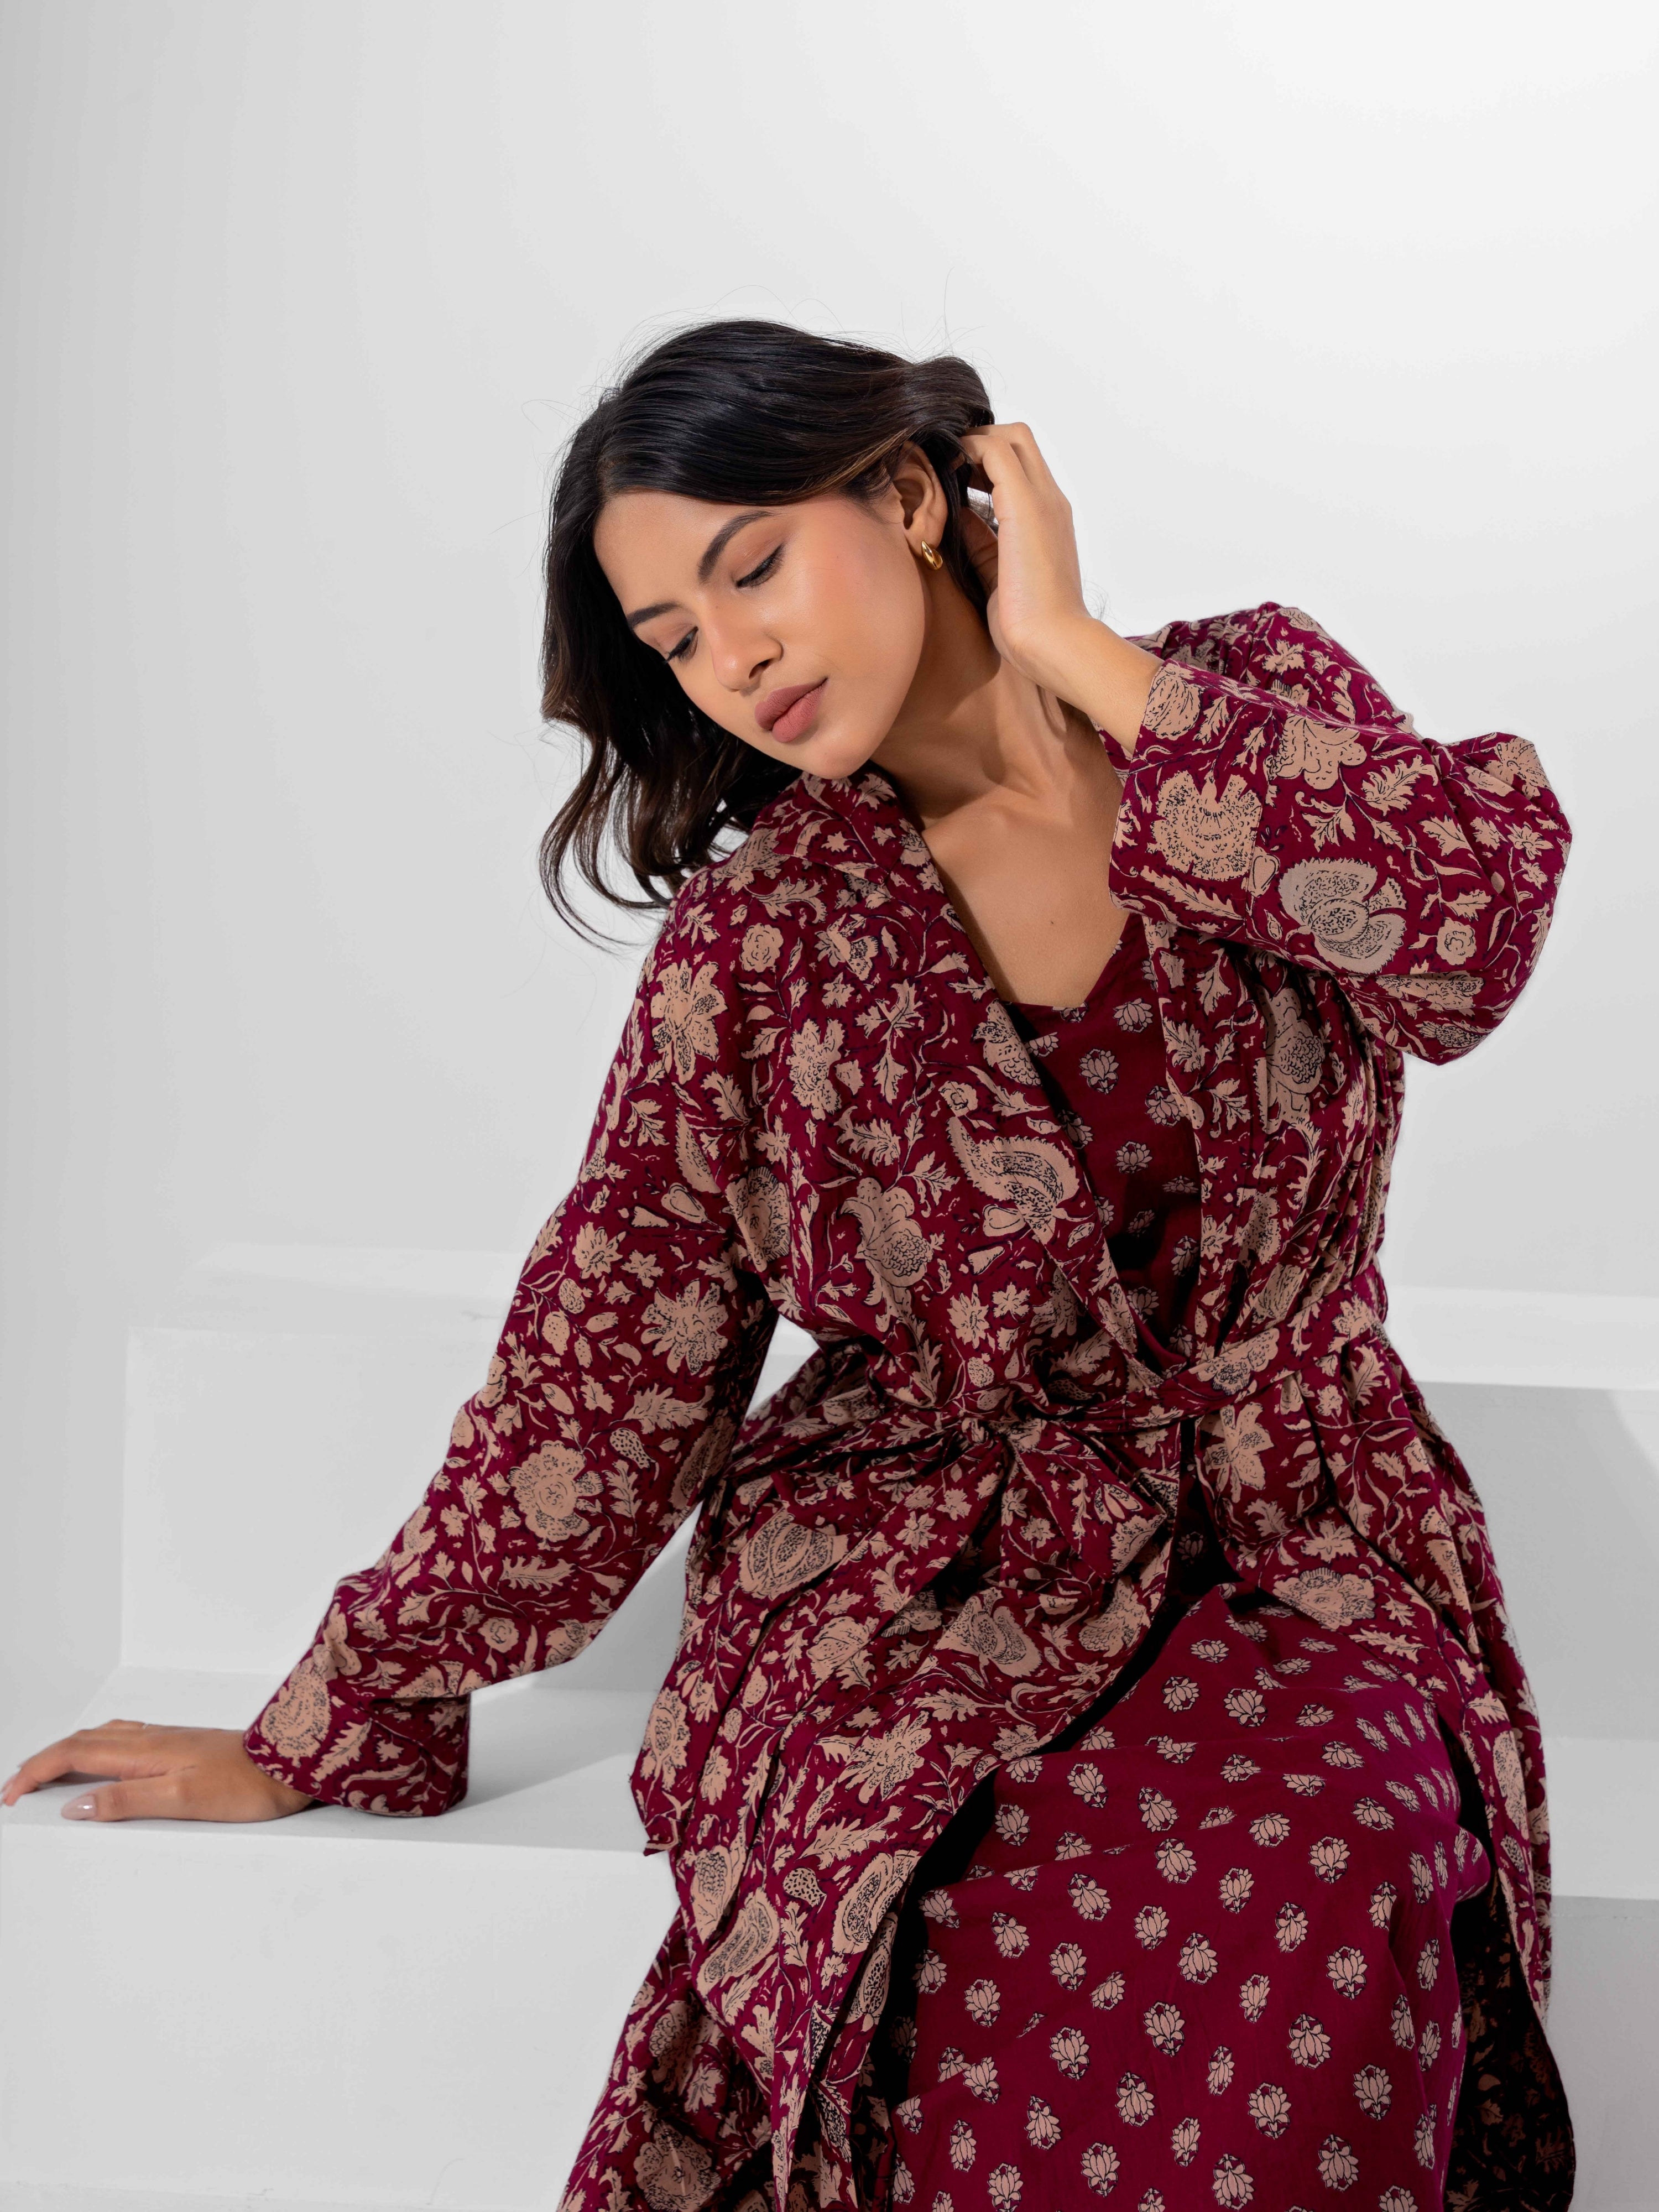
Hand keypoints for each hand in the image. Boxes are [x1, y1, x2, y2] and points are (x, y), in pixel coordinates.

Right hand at [1, 1718, 316, 1822]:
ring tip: (46, 1772)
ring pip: (102, 1737)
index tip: (9, 1795)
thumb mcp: (183, 1800)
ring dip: (67, 1751)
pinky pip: (124, 1738)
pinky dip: (97, 1747)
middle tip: (16, 1786)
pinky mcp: (181, 1745)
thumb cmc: (246, 1784)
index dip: (36, 1772)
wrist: (291, 1763)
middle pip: (81, 1741)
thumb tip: (76, 1806)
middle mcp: (152, 1739)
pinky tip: (104, 1756)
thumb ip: (127, 1801)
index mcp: (145, 1751)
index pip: (74, 1754)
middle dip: (42, 1761)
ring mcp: (167, 1739)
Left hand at [956, 423, 1159, 752]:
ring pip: (1010, 437)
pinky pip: (993, 453)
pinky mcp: (1024, 506)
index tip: (954, 479)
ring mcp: (1041, 499)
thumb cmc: (1027, 624)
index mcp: (1047, 517)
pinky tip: (944, 477)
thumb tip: (955, 515)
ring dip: (972, 446)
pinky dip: (966, 454)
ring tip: (945, 471)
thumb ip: (979, 539)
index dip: (983, 459)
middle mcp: (1050, 500)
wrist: (1053, 644)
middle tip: (948, 469)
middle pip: (1017, 437)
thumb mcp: (994, 570)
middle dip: (977, 443)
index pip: (1020, 462)